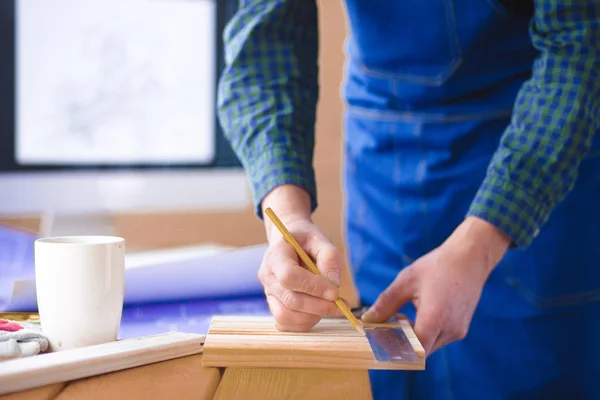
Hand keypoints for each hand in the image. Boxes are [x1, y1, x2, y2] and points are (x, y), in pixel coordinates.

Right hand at [259, 185, 344, 331]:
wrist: (289, 243)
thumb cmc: (306, 240)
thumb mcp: (321, 239)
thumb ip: (329, 258)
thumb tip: (334, 284)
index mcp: (276, 255)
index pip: (289, 276)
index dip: (313, 287)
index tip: (335, 292)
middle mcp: (268, 276)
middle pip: (289, 299)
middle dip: (319, 306)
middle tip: (341, 304)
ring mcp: (268, 292)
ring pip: (285, 315)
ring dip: (312, 316)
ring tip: (329, 307)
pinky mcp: (274, 304)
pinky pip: (285, 323)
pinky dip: (305, 323)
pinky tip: (318, 311)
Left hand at [361, 217, 509, 355]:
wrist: (470, 258)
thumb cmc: (437, 266)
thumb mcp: (406, 281)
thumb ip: (386, 303)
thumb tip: (367, 318)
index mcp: (435, 318)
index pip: (414, 350)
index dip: (395, 348)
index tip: (381, 336)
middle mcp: (450, 330)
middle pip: (420, 351)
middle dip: (401, 342)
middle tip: (388, 324)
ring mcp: (458, 331)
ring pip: (429, 346)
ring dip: (413, 337)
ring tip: (403, 315)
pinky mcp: (461, 328)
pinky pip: (438, 339)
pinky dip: (425, 333)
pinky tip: (418, 313)